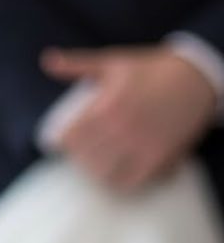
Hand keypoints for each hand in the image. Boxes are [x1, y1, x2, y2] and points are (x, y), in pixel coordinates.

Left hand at [41, 45, 216, 191]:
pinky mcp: (159, 158)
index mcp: (107, 106)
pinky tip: (114, 175)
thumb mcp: (112, 62)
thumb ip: (76, 65)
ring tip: (92, 164)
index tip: (56, 142)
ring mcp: (141, 145)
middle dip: (75, 156)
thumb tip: (46, 60)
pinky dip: (118, 182)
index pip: (69, 137)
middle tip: (74, 154)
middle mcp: (122, 128)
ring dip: (93, 171)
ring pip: (103, 172)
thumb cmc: (150, 69)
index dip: (59, 142)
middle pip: (83, 157)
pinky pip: (130, 181)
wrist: (196, 77)